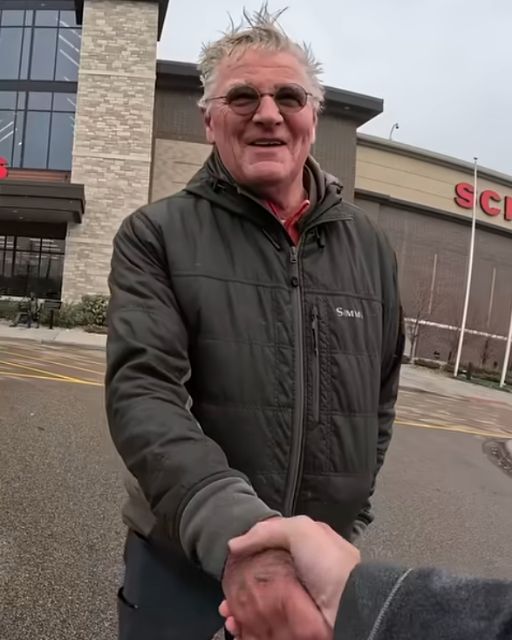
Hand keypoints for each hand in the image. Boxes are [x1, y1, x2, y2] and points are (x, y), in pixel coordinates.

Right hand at [226, 516, 359, 628]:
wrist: (350, 606)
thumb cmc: (328, 563)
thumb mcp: (300, 530)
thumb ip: (266, 531)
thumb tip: (233, 545)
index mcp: (304, 547)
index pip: (269, 548)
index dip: (247, 556)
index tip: (229, 567)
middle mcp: (300, 573)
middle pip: (262, 580)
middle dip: (240, 591)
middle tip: (225, 602)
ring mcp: (297, 600)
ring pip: (262, 607)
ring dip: (242, 613)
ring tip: (229, 619)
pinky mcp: (296, 623)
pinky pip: (270, 627)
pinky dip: (252, 630)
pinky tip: (239, 630)